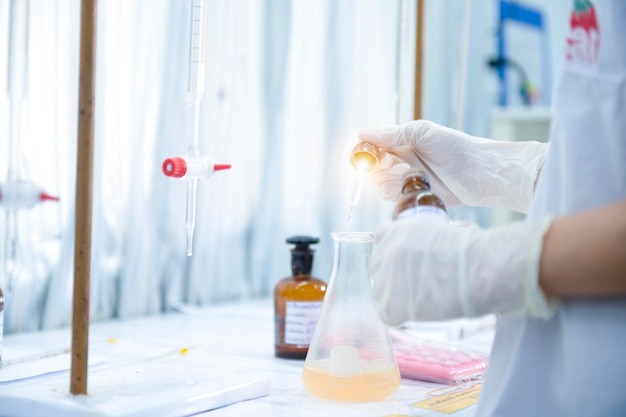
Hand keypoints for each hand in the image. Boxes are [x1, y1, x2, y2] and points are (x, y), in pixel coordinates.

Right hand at [358, 120, 547, 212]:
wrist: (478, 172)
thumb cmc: (455, 147)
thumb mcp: (422, 133)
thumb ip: (391, 133)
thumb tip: (362, 133)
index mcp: (401, 142)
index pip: (371, 147)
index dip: (365, 152)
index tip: (368, 154)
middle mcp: (400, 161)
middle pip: (372, 168)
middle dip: (378, 167)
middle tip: (394, 163)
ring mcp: (406, 179)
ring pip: (380, 184)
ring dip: (389, 179)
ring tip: (408, 173)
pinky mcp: (414, 196)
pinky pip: (393, 198)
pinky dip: (397, 192)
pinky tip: (412, 184)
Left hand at [370, 213, 556, 323]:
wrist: (478, 269)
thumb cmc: (470, 249)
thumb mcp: (435, 230)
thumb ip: (418, 239)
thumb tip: (420, 253)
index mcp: (390, 231)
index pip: (383, 244)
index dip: (400, 256)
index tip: (415, 263)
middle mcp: (382, 254)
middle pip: (380, 269)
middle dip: (398, 278)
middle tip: (423, 284)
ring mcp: (383, 280)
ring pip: (383, 293)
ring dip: (401, 298)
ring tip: (428, 297)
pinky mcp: (390, 306)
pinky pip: (389, 315)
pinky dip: (404, 316)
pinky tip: (423, 309)